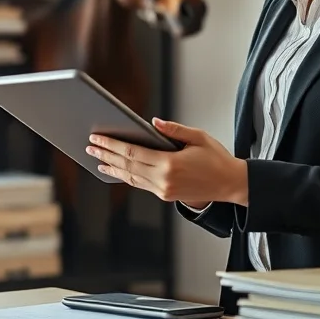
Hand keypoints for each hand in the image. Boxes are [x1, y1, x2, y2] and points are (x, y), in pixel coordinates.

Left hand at [86, 118, 248, 205]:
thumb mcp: (198, 137)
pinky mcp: (165, 195)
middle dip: (106, 155)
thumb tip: (152, 123)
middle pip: (127, 166)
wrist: (230, 185)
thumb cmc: (216, 158)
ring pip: (130, 178)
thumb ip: (174, 130)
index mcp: (170, 164)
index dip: (111, 146)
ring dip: (112, 168)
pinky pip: (140, 184)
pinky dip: (125, 176)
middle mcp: (163, 180)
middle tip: (89, 146)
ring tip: (96, 159)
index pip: (132, 153)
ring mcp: (163, 190)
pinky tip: (115, 170)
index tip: (96, 138)